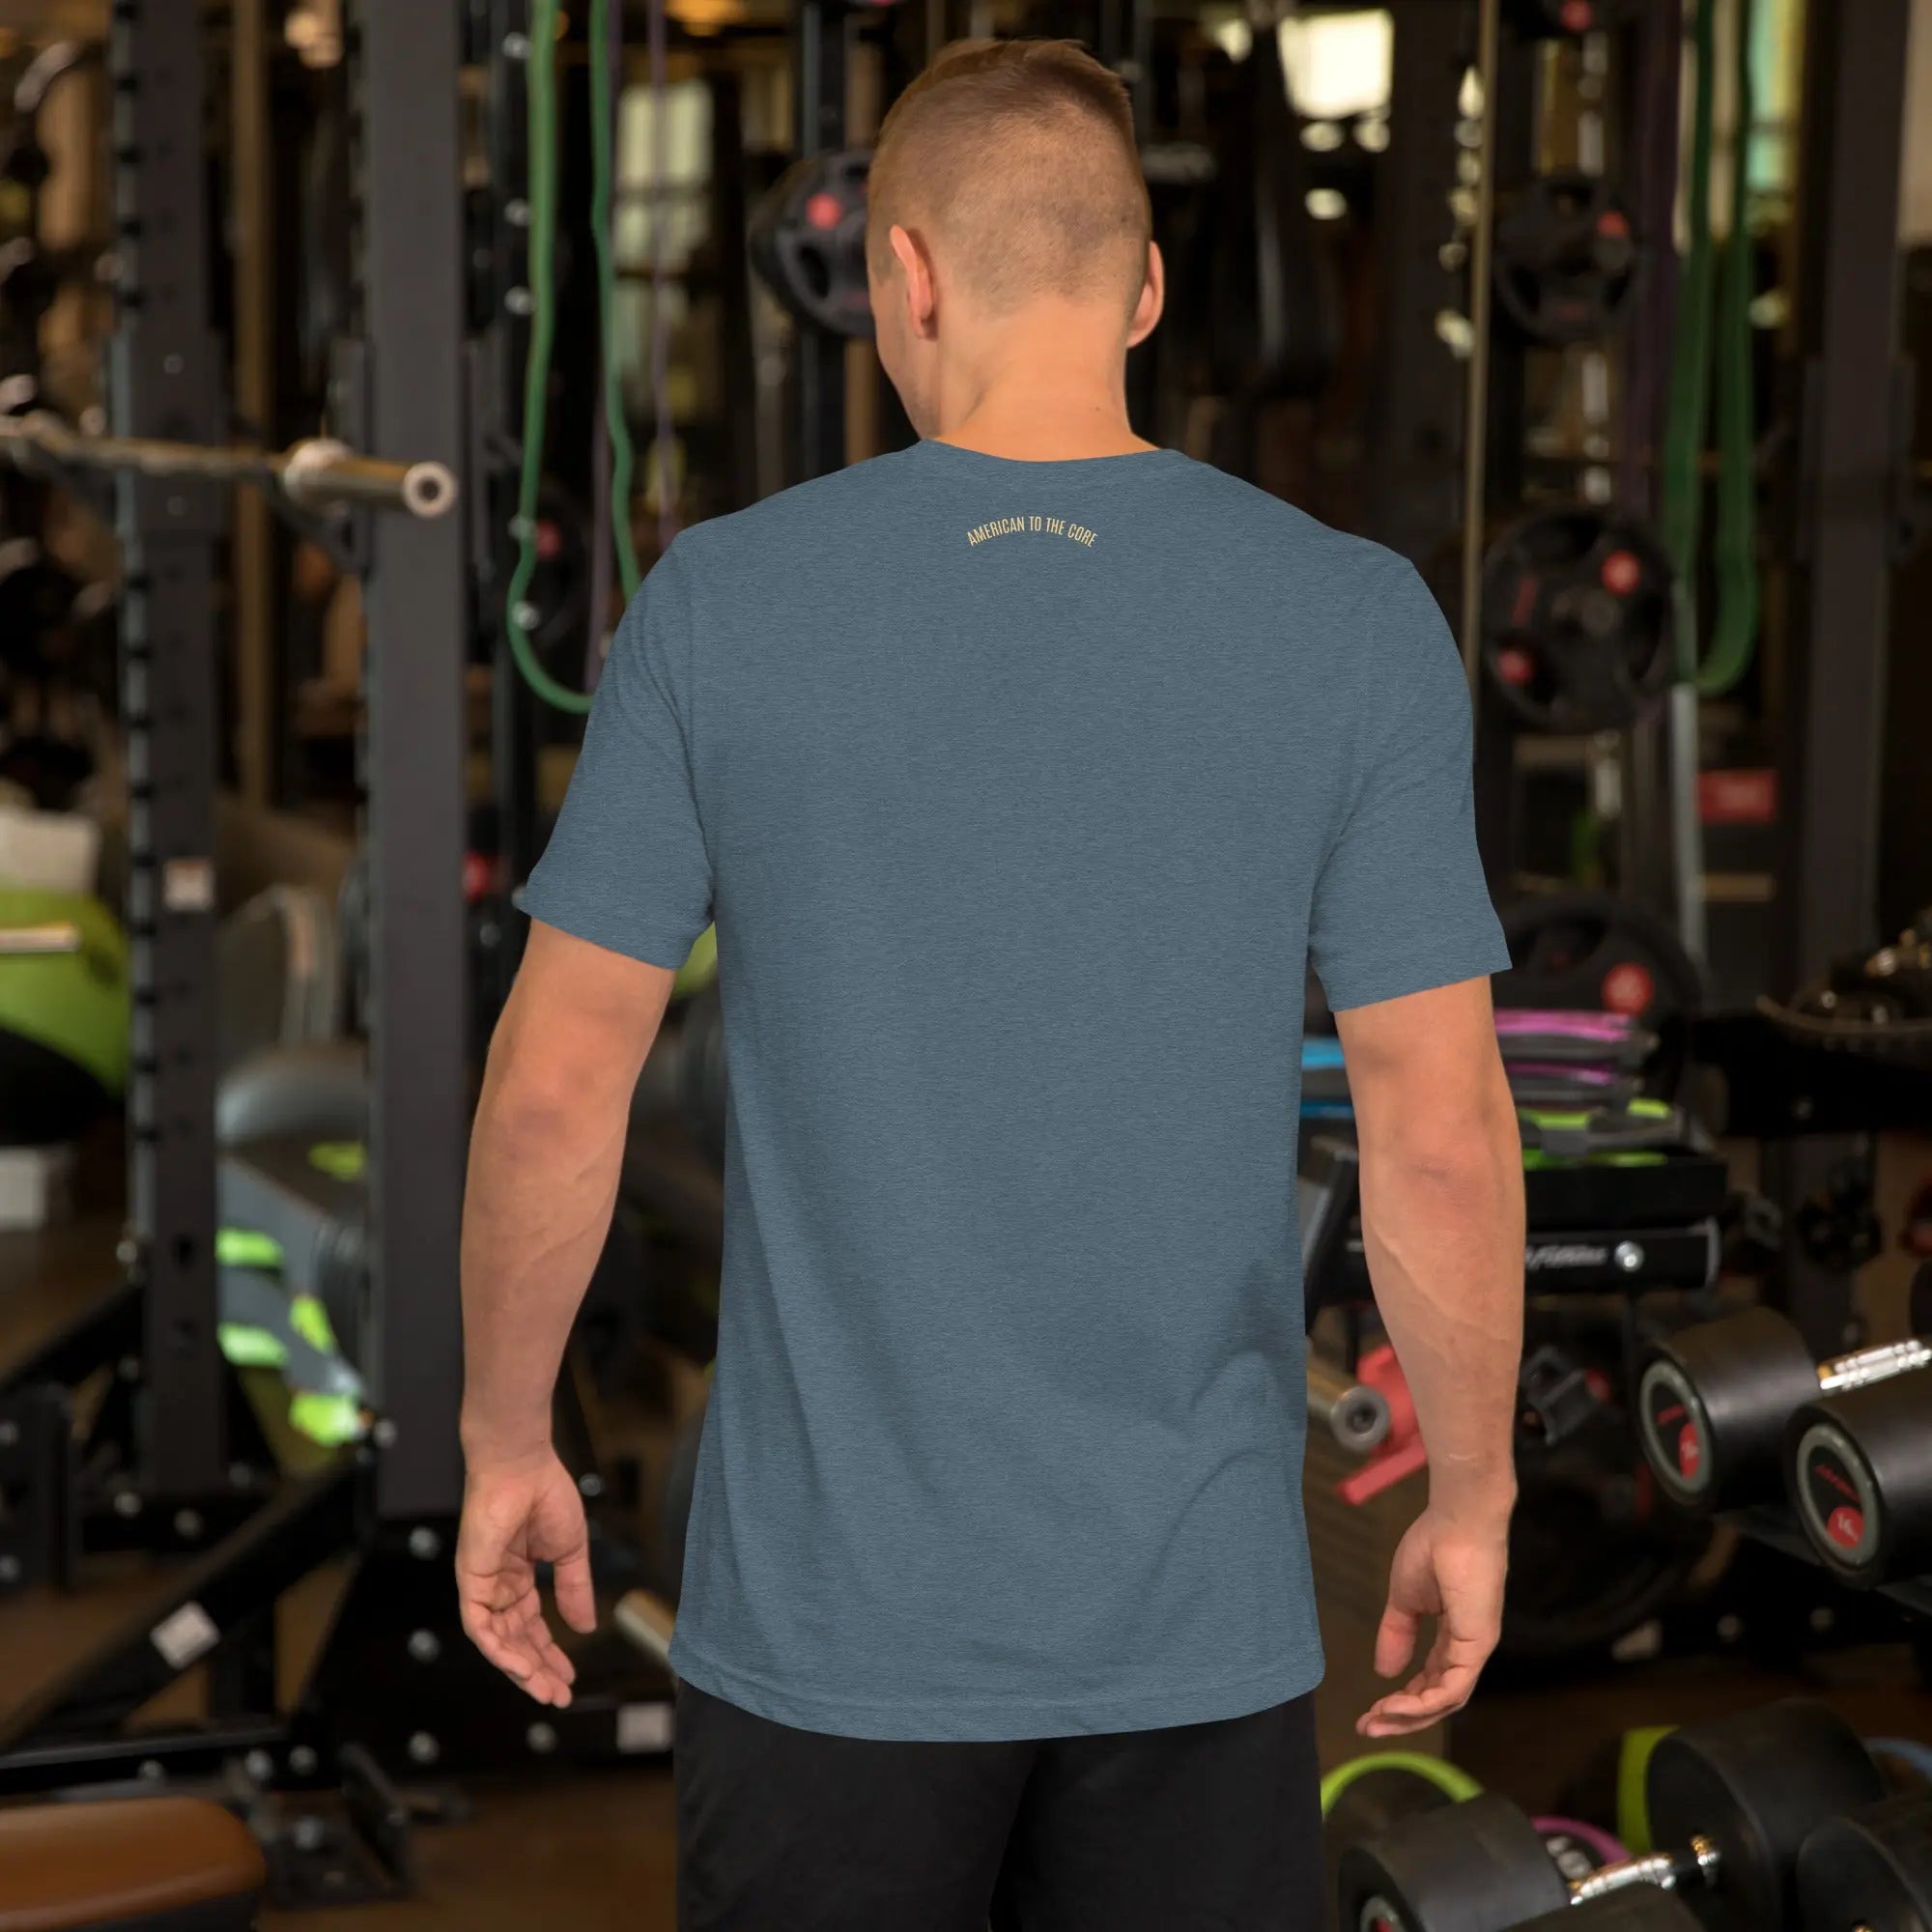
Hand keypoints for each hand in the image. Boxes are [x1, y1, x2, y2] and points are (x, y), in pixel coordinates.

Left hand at [456, 1447, 596, 1705]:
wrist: (523, 1465)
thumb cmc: (545, 1495)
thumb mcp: (569, 1551)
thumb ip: (575, 1589)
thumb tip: (586, 1627)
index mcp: (518, 1576)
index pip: (531, 1626)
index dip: (550, 1653)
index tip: (569, 1677)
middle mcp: (497, 1586)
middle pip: (515, 1639)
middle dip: (537, 1669)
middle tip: (558, 1695)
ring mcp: (482, 1584)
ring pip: (496, 1641)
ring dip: (520, 1668)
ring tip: (544, 1690)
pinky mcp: (470, 1580)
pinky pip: (480, 1626)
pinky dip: (499, 1649)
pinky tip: (522, 1666)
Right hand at [1357, 1502, 1509, 1737]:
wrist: (1457, 1520)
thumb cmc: (1434, 1547)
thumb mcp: (1405, 1599)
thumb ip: (1397, 1634)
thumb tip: (1384, 1672)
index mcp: (1454, 1637)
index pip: (1430, 1681)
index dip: (1401, 1700)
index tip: (1369, 1712)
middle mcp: (1467, 1649)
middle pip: (1438, 1699)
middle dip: (1402, 1718)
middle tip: (1367, 1728)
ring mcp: (1475, 1648)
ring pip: (1446, 1700)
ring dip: (1410, 1715)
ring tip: (1375, 1720)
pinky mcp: (1478, 1643)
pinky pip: (1453, 1687)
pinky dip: (1426, 1702)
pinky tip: (1398, 1706)